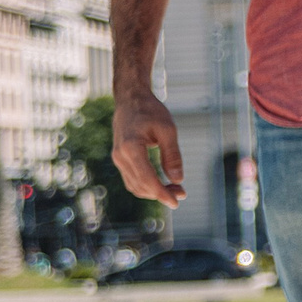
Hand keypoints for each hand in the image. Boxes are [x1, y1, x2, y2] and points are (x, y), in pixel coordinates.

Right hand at [111, 88, 184, 205]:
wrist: (130, 100)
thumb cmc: (150, 111)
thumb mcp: (168, 130)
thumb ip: (173, 155)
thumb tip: (178, 180)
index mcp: (131, 148)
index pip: (147, 179)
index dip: (162, 193)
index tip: (176, 202)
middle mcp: (120, 156)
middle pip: (141, 185)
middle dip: (161, 193)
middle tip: (183, 193)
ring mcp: (118, 159)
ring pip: (135, 186)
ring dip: (154, 192)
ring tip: (176, 189)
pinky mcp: (120, 159)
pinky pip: (132, 180)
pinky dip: (147, 186)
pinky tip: (163, 184)